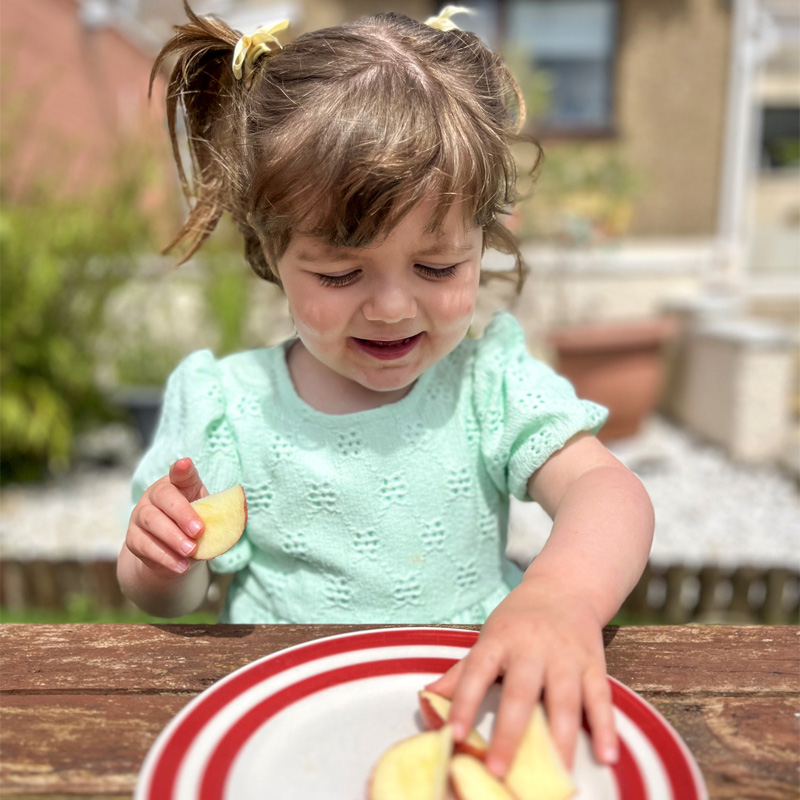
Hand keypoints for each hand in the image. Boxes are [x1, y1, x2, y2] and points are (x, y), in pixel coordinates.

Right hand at [125, 458, 208, 576]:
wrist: (174, 553)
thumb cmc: (194, 525)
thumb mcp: (207, 515)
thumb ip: (215, 513)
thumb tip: (233, 515)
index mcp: (176, 484)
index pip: (179, 474)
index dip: (182, 469)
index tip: (186, 464)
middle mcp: (154, 495)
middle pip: (164, 498)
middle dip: (182, 515)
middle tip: (199, 531)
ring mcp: (140, 515)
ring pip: (153, 523)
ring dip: (174, 538)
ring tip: (192, 551)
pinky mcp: (133, 538)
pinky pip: (146, 546)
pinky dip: (165, 557)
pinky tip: (181, 566)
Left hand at [425, 578, 617, 776]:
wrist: (564, 588)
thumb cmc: (518, 620)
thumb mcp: (488, 636)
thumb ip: (463, 671)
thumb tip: (427, 696)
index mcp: (500, 640)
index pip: (476, 672)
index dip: (464, 703)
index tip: (453, 735)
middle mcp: (533, 648)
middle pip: (521, 693)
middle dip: (509, 734)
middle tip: (499, 770)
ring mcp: (566, 656)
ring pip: (564, 700)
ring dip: (560, 739)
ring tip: (556, 776)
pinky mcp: (594, 664)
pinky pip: (600, 698)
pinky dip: (606, 727)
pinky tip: (606, 756)